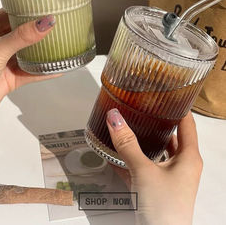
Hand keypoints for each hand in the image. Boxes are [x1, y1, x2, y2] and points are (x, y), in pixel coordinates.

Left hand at [0, 9, 58, 111]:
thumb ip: (22, 37)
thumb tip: (44, 22)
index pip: (11, 12)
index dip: (28, 8)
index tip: (46, 4)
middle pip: (24, 32)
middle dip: (40, 29)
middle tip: (59, 23)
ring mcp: (5, 61)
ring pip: (30, 53)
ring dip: (45, 51)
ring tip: (63, 43)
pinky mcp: (11, 78)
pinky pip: (32, 72)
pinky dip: (45, 71)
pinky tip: (57, 68)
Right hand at [106, 109, 202, 224]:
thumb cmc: (164, 211)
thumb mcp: (144, 172)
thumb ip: (128, 144)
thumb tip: (116, 118)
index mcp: (189, 157)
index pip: (187, 122)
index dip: (178, 106)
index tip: (166, 93)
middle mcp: (183, 165)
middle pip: (172, 136)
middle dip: (157, 122)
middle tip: (142, 107)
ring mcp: (171, 178)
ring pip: (158, 153)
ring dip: (144, 141)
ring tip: (130, 126)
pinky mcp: (158, 189)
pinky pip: (146, 168)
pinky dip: (134, 160)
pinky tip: (118, 155)